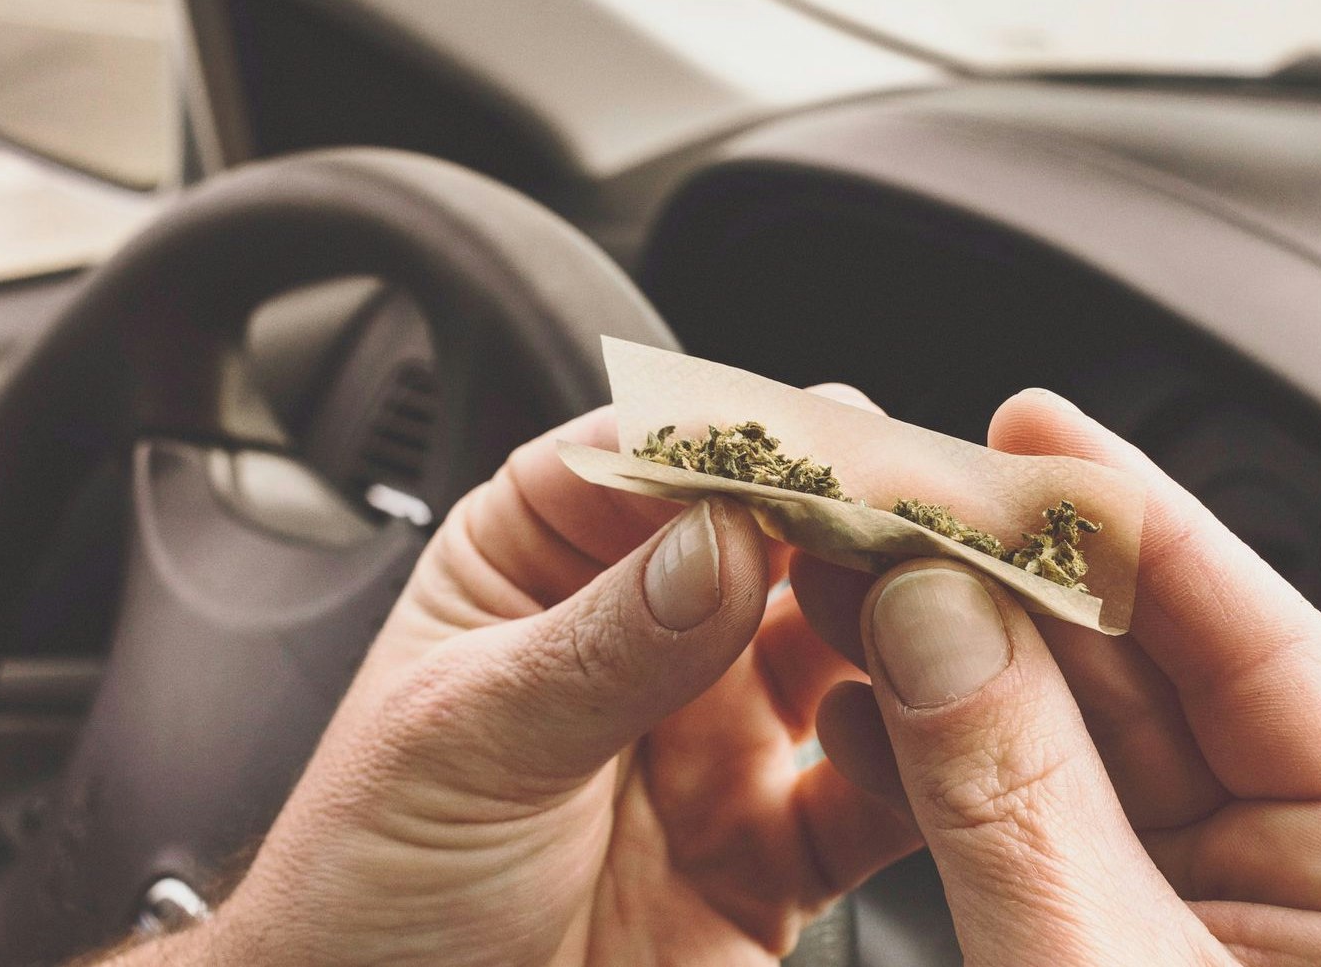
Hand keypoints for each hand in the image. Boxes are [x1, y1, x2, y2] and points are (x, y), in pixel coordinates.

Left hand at [141, 398, 920, 965]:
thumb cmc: (367, 884)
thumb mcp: (464, 742)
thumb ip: (598, 646)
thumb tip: (719, 539)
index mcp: (541, 559)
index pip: (660, 454)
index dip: (752, 437)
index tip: (831, 440)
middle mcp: (650, 631)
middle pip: (784, 534)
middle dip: (862, 515)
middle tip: (929, 515)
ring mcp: (721, 735)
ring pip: (855, 644)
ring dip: (913, 622)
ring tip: (953, 615)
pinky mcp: (775, 848)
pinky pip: (880, 791)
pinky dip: (927, 763)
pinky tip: (936, 742)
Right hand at [793, 388, 1320, 964]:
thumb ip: (1017, 797)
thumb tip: (932, 611)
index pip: (1270, 641)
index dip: (1138, 522)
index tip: (1031, 429)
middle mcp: (1311, 884)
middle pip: (1148, 674)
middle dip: (1002, 583)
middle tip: (890, 501)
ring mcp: (1197, 915)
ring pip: (1061, 739)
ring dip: (940, 661)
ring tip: (842, 584)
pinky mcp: (1097, 947)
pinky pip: (1010, 820)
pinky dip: (925, 765)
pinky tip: (856, 708)